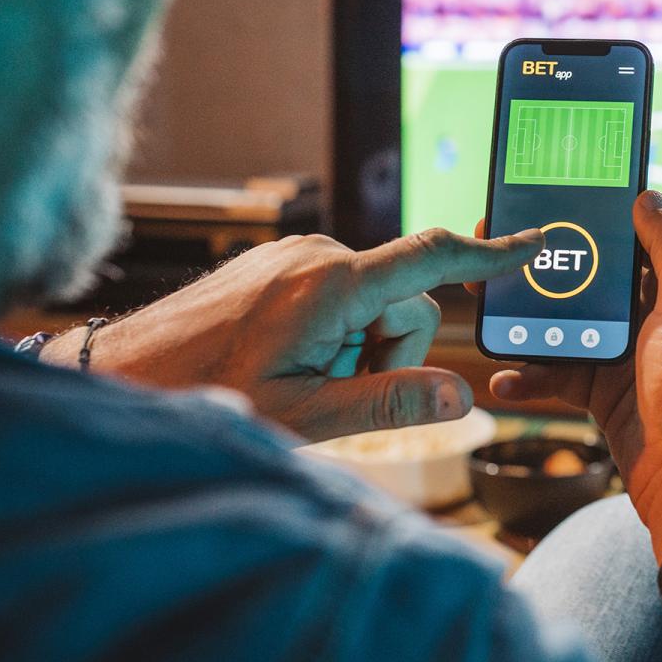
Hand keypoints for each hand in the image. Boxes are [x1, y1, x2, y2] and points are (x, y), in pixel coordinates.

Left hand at [41, 227, 542, 440]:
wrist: (127, 369)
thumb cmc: (209, 395)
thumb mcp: (305, 417)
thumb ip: (389, 404)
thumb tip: (461, 395)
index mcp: (333, 285)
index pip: (432, 259)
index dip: (490, 256)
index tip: (535, 243)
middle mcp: (320, 254)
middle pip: (408, 301)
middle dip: (391, 352)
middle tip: (332, 391)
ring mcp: (298, 252)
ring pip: (376, 301)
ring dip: (359, 346)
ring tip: (302, 378)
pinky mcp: (283, 260)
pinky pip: (342, 292)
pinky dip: (336, 331)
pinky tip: (290, 360)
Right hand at [472, 193, 661, 553]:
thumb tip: (649, 196)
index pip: (641, 236)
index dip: (600, 217)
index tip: (554, 200)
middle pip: (596, 278)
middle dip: (550, 267)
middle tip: (499, 252)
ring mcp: (632, 356)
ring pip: (570, 324)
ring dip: (530, 320)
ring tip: (489, 309)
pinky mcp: (609, 394)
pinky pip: (561, 373)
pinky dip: (532, 375)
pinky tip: (506, 379)